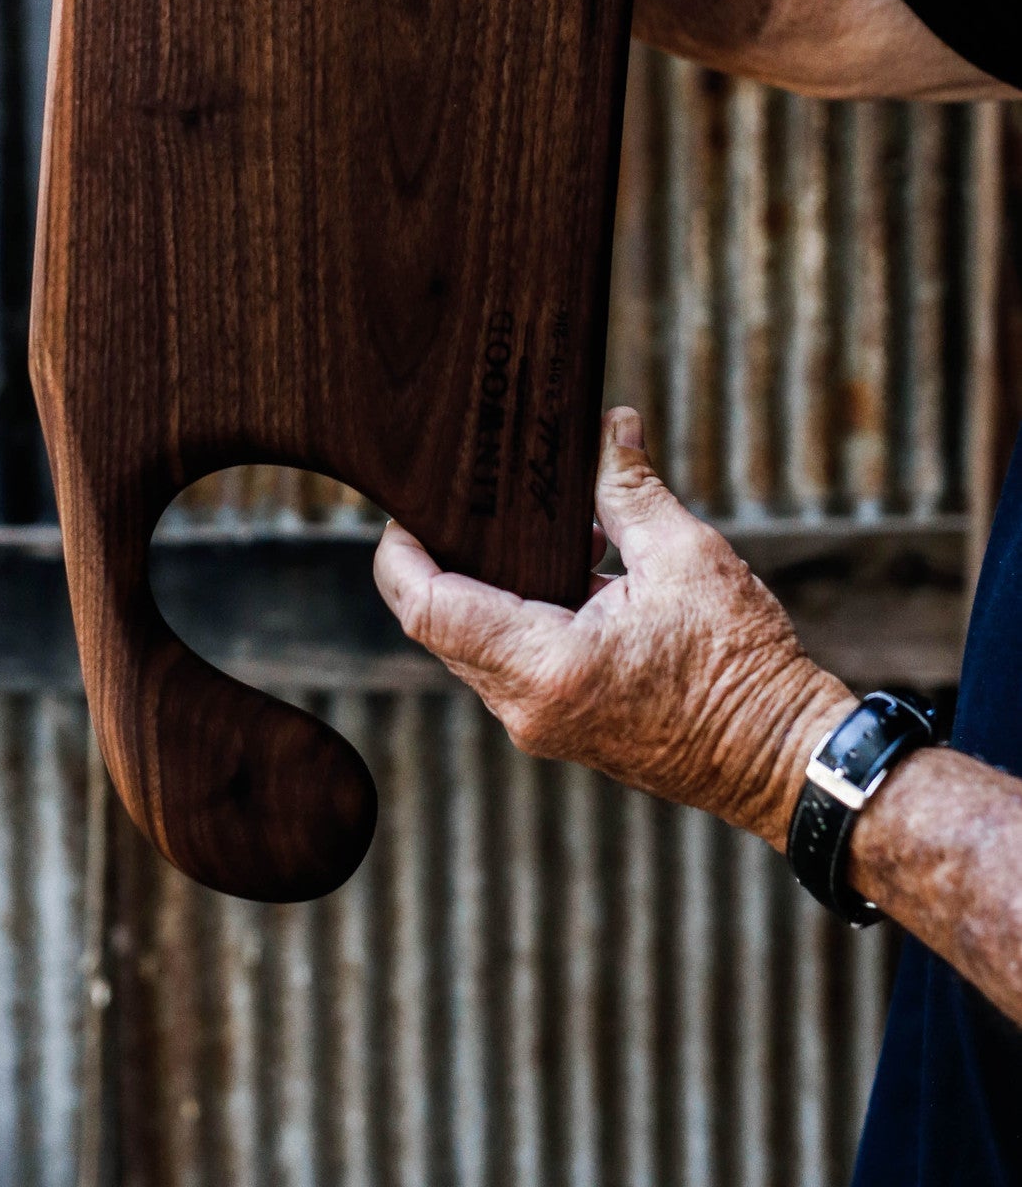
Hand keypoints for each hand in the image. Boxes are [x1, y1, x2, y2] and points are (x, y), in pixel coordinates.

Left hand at [374, 407, 853, 848]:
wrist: (786, 761)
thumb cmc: (743, 668)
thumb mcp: (686, 557)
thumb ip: (629, 489)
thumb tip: (607, 426)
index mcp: (546, 665)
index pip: (426, 607)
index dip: (401, 553)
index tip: (407, 509)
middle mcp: (529, 707)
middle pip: (441, 625)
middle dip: (444, 560)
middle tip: (468, 498)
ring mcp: (544, 725)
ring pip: (474, 648)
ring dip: (490, 587)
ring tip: (540, 526)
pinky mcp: (565, 728)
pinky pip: (511, 666)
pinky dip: (521, 615)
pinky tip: (575, 568)